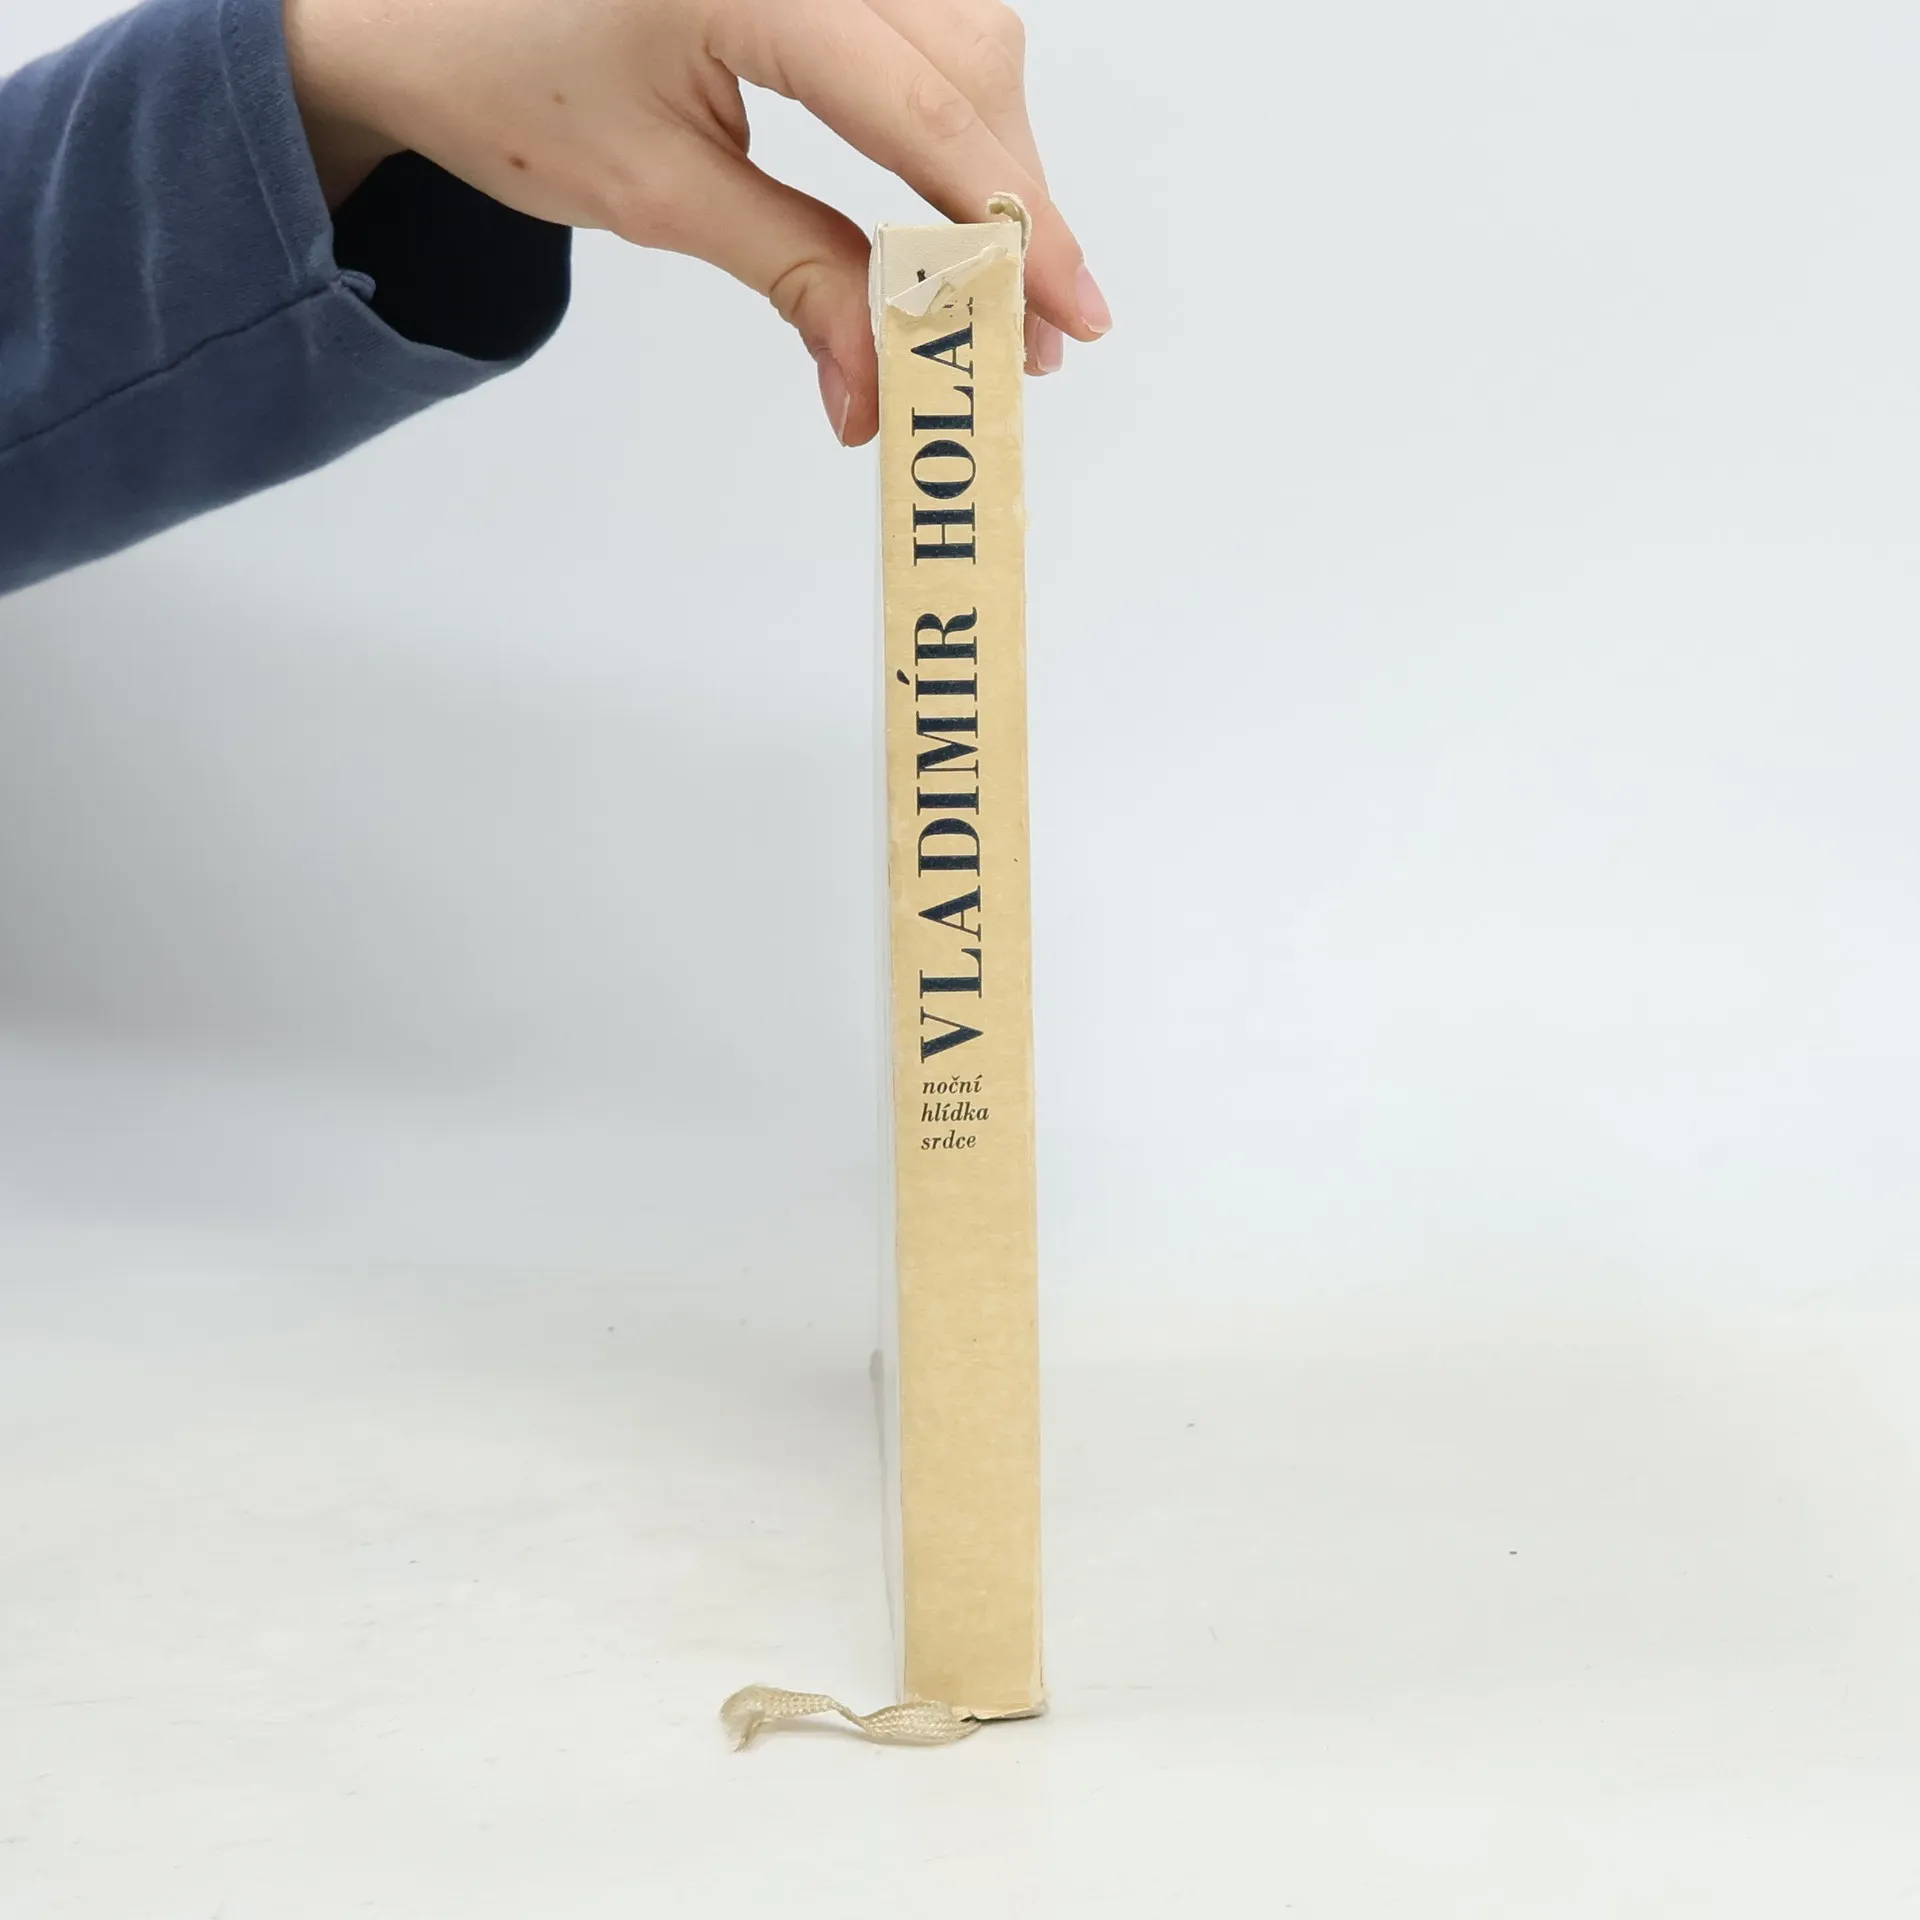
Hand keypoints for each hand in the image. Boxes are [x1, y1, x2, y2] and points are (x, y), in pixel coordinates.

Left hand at [282, 0, 1110, 443]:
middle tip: (1034, 333)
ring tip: (995, 278)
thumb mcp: (661, 198)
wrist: (421, 7)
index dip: (1009, 223)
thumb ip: (798, 276)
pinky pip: (927, 20)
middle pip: (970, 59)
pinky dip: (954, 113)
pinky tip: (956, 192)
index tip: (1071, 316)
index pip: (923, 106)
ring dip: (993, 159)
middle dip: (1011, 204)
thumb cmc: (509, 84)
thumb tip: (882, 383)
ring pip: (967, 34)